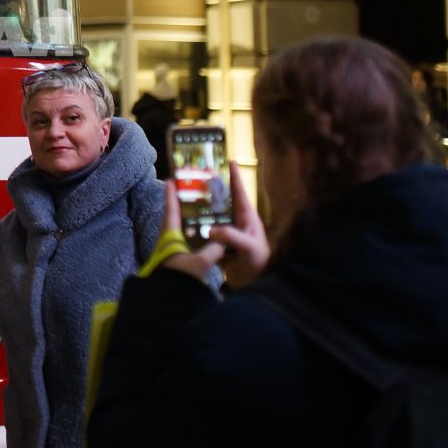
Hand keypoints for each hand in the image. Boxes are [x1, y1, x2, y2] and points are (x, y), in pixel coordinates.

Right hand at [158, 163, 269, 289]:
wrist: (259, 286)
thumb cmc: (260, 264)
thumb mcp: (250, 248)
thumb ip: (232, 237)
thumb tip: (210, 229)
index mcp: (248, 219)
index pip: (240, 194)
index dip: (235, 177)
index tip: (229, 161)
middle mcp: (238, 224)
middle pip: (224, 202)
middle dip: (213, 190)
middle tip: (198, 178)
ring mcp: (230, 235)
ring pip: (214, 217)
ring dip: (203, 210)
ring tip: (187, 199)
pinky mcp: (223, 247)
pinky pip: (209, 234)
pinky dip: (199, 229)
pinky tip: (187, 226)